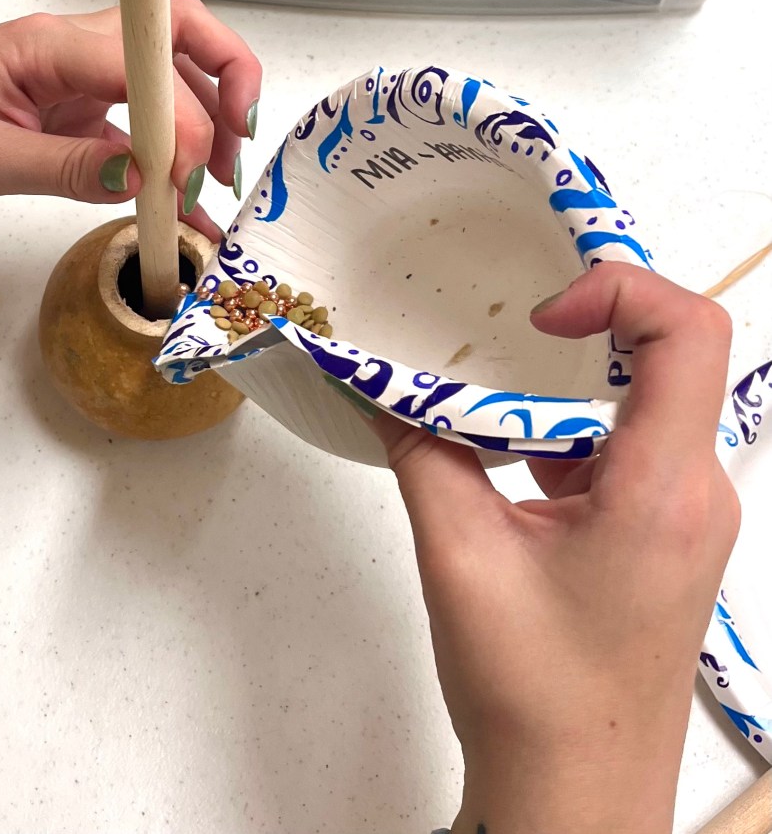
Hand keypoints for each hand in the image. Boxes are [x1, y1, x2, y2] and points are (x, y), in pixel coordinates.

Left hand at [0, 0, 260, 236]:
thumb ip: (66, 168)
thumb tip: (141, 177)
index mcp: (48, 47)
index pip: (143, 61)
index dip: (183, 113)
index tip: (193, 172)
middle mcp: (75, 50)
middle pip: (178, 35)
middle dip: (225, 82)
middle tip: (239, 149)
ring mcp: (82, 80)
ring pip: (171, 81)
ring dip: (209, 122)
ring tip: (220, 184)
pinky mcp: (81, 113)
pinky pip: (142, 130)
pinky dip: (173, 161)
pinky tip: (188, 203)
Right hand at [375, 263, 738, 833]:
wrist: (577, 795)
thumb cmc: (532, 694)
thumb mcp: (459, 556)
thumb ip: (421, 454)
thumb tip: (381, 391)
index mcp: (661, 490)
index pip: (687, 334)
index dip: (618, 291)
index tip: (538, 321)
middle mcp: (693, 493)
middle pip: (663, 361)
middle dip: (575, 340)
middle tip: (498, 348)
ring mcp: (684, 518)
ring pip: (636, 410)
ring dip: (557, 401)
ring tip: (482, 421)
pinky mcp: (662, 537)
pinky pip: (622, 456)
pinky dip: (560, 443)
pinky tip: (502, 475)